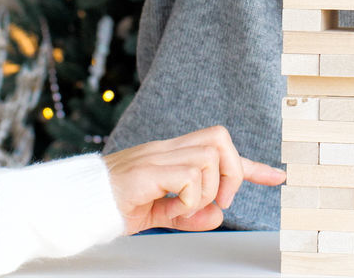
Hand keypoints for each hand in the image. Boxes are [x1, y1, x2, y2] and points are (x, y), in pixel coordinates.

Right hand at [102, 125, 285, 234]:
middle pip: (220, 138)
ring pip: (209, 157)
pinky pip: (189, 176)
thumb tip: (217, 215)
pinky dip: (189, 199)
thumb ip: (188, 215)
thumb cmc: (111, 206)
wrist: (76, 206)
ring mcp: (156, 156)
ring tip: (183, 208)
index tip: (277, 176)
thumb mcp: (158, 215)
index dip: (251, 165)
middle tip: (219, 201)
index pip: (218, 150)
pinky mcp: (147, 169)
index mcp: (170, 156)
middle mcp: (166, 149)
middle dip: (231, 171)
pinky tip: (171, 208)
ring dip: (206, 191)